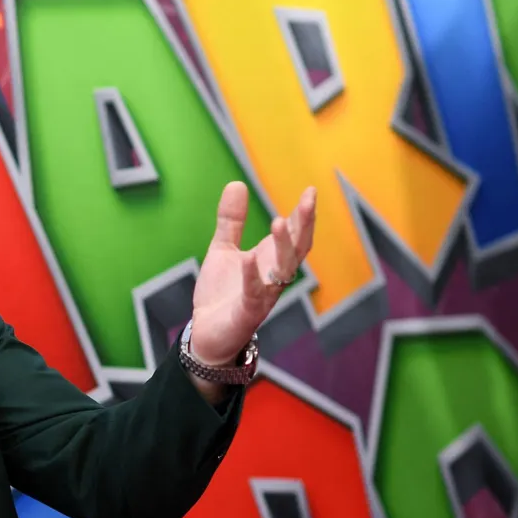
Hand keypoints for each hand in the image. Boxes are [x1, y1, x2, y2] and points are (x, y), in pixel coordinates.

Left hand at [189, 181, 316, 365]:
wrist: (206, 333)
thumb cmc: (222, 293)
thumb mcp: (223, 249)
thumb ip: (232, 221)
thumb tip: (236, 184)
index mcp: (270, 260)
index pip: (294, 234)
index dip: (304, 214)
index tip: (311, 190)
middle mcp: (273, 277)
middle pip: (297, 249)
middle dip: (304, 225)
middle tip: (309, 199)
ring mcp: (263, 295)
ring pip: (282, 271)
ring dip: (283, 247)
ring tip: (279, 221)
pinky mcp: (247, 313)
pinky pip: (253, 293)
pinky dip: (252, 277)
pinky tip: (249, 259)